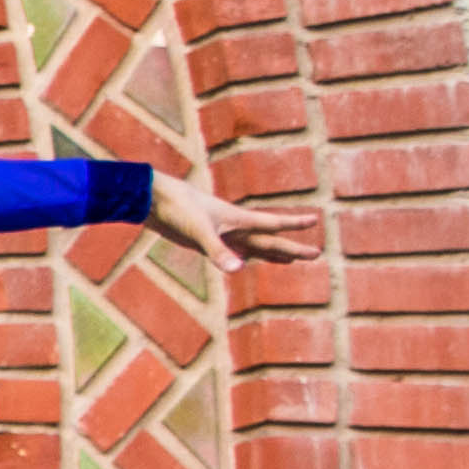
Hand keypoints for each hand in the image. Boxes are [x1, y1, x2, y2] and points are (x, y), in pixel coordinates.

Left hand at [145, 168, 317, 271]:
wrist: (153, 199)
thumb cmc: (177, 209)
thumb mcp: (199, 232)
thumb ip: (218, 251)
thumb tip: (239, 269)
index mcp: (238, 220)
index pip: (273, 224)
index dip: (294, 224)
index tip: (315, 219)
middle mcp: (233, 228)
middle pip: (269, 240)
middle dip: (292, 249)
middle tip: (316, 254)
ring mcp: (220, 234)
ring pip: (253, 246)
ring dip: (272, 253)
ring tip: (289, 259)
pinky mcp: (204, 240)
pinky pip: (231, 251)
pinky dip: (243, 256)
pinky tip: (245, 260)